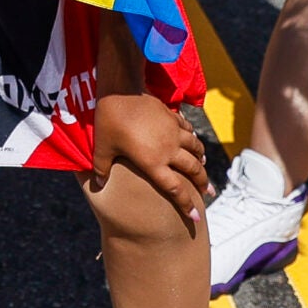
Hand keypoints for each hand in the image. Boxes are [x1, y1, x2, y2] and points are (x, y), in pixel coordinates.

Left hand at [89, 92, 215, 226]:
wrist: (120, 91)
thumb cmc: (109, 122)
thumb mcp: (102, 148)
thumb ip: (101, 169)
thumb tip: (98, 185)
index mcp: (153, 162)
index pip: (175, 189)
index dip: (187, 205)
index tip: (196, 216)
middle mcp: (169, 150)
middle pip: (193, 170)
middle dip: (202, 183)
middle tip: (208, 192)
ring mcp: (173, 132)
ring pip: (196, 149)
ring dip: (201, 160)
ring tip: (204, 167)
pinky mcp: (172, 117)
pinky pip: (189, 130)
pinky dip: (194, 138)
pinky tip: (194, 141)